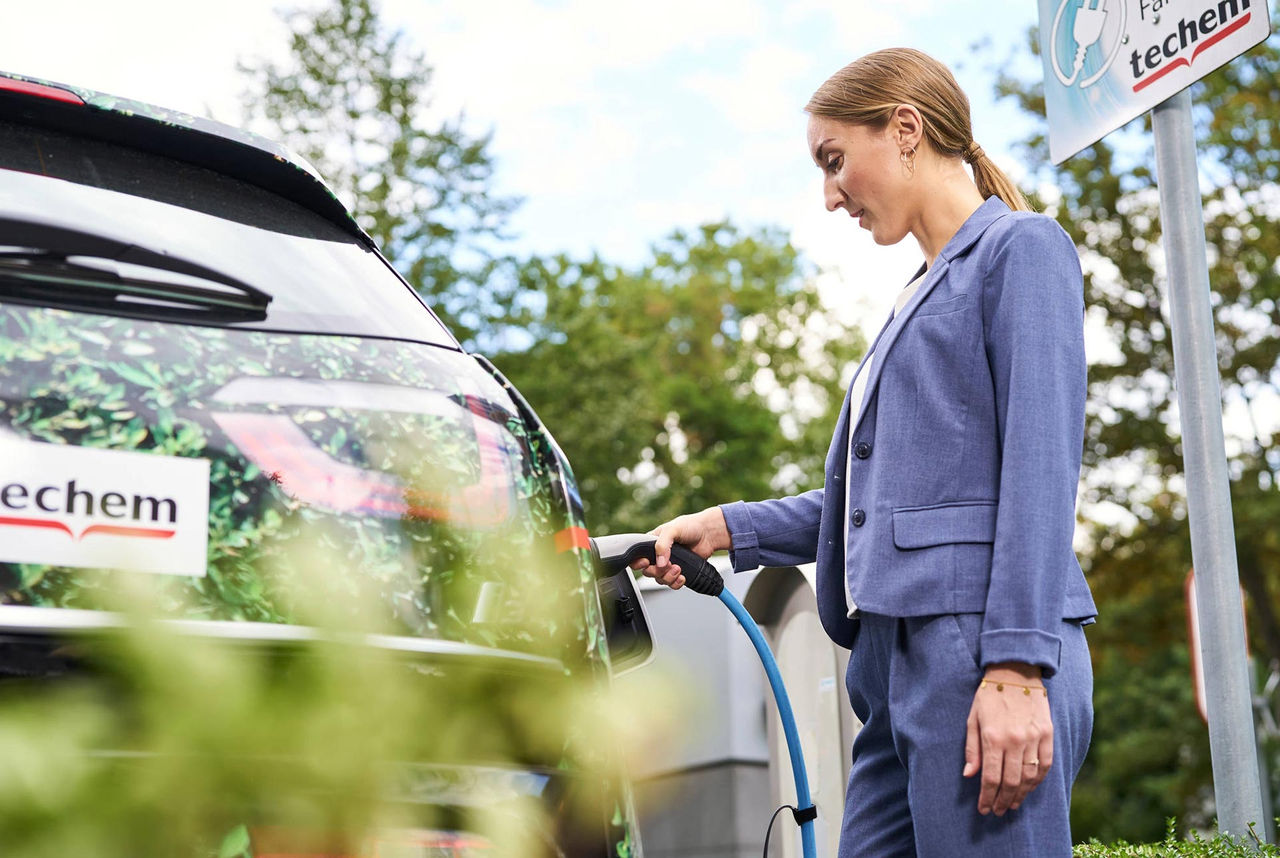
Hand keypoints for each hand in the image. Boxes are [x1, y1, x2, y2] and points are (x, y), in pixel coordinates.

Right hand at [630, 507, 729, 589]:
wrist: (709, 534)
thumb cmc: (690, 526)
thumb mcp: (672, 529)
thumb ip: (662, 544)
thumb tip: (660, 563)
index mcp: (651, 543)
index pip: (636, 557)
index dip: (638, 563)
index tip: (647, 563)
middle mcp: (658, 555)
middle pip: (648, 572)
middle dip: (658, 572)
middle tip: (668, 565)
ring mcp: (668, 564)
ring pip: (660, 579)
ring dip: (669, 577)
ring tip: (679, 568)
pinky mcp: (678, 571)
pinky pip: (672, 584)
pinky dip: (676, 583)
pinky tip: (682, 576)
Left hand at [963, 662, 1052, 815]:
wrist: (1015, 672)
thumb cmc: (989, 695)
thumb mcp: (972, 718)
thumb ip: (971, 748)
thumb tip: (969, 775)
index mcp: (993, 737)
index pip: (990, 777)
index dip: (986, 797)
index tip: (983, 808)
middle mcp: (1014, 741)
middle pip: (1010, 782)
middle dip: (1002, 800)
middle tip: (997, 810)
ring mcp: (1033, 738)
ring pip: (1029, 777)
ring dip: (1021, 795)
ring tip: (1012, 804)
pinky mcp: (1047, 734)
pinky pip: (1045, 765)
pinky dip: (1038, 781)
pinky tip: (1029, 788)